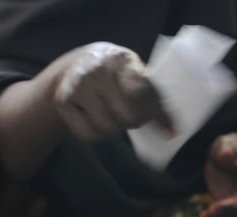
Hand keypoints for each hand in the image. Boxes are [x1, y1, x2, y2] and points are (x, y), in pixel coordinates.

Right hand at [54, 42, 172, 141]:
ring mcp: (78, 85)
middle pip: (125, 116)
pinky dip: (97, 135)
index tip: (168, 127)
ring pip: (106, 127)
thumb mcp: (134, 72)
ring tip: (115, 117)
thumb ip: (152, 95)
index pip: (139, 87)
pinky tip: (98, 122)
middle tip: (135, 118)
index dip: (153, 109)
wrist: (77, 63)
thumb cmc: (115, 73)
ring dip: (115, 129)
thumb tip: (173, 131)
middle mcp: (97, 70)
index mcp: (121, 60)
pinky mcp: (63, 101)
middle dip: (134, 121)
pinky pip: (88, 134)